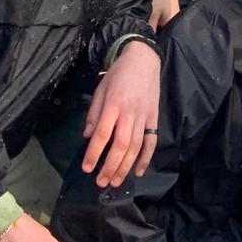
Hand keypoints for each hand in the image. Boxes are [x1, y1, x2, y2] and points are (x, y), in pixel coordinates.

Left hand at [82, 39, 160, 185]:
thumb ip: (94, 113)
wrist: (144, 59)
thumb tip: (88, 136)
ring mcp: (144, 116)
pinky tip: (138, 171)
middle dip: (110, 166)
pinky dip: (146, 158)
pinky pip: (151, 141)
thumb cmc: (118, 74)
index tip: (87, 168)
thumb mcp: (100, 89)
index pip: (102, 134)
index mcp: (113, 105)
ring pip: (135, 147)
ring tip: (115, 182)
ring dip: (125, 167)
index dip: (94, 153)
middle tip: (101, 183)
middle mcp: (129, 113)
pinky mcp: (154, 117)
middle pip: (120, 145)